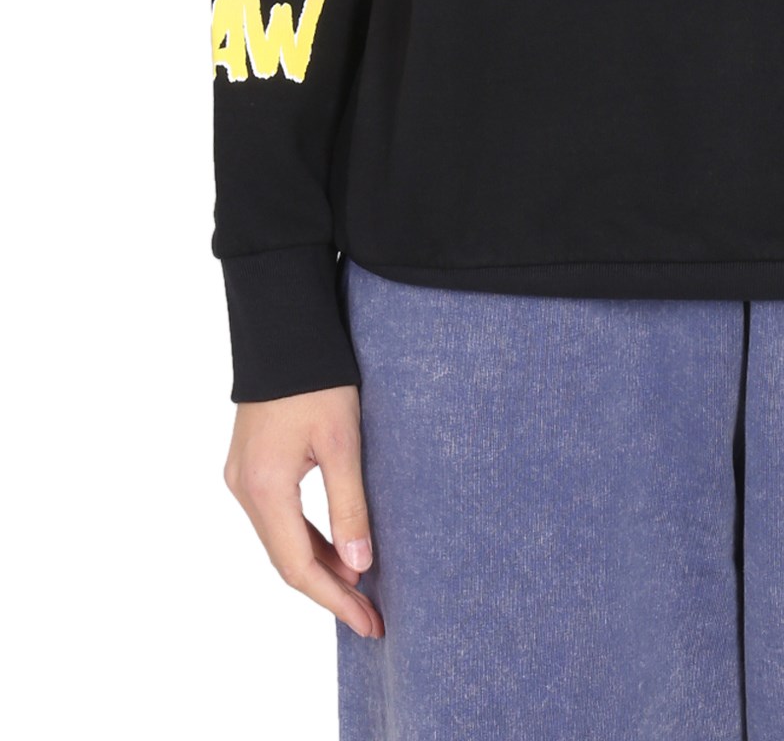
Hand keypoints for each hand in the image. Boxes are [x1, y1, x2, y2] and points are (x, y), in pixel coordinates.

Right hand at [223, 384, 383, 637]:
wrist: (284, 332)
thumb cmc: (318, 380)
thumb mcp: (342, 443)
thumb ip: (349, 506)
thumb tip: (360, 565)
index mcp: (264, 489)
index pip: (298, 566)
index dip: (334, 599)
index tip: (368, 622)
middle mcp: (244, 490)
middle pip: (286, 559)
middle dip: (329, 589)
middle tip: (371, 614)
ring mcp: (243, 478)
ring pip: (281, 539)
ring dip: (319, 564)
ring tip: (361, 586)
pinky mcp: (250, 465)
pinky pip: (278, 517)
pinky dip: (307, 537)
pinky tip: (336, 546)